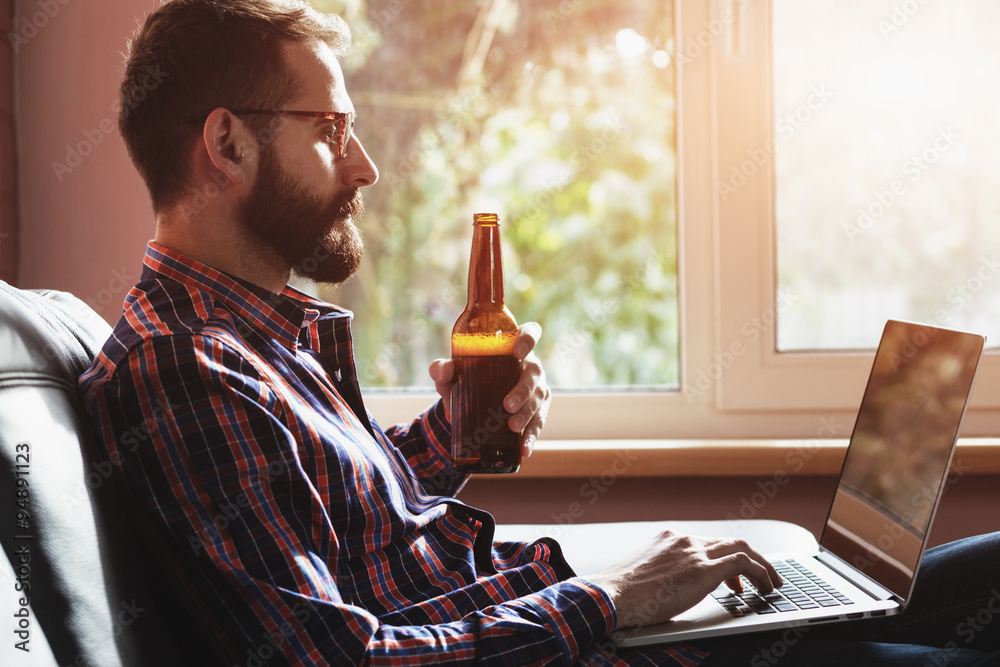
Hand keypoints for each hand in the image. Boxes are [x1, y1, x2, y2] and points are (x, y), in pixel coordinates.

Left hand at [428, 322, 551, 457]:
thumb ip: (442, 369)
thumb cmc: (464, 381)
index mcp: (512, 347)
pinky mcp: (538, 410)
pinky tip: (524, 449)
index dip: (529, 339)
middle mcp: (529, 365)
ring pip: (539, 398)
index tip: (517, 352)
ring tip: (513, 428)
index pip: (530, 333)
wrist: (467, 408)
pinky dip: (531, 436)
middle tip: (507, 406)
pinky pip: (539, 422)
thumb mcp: (450, 375)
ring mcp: (537, 387)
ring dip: (528, 414)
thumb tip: (443, 370)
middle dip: (523, 390)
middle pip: (535, 371)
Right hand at [587, 530, 781, 629]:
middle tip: (760, 578)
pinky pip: (743, 563)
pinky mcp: (703, 569)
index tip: (733, 577)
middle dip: (750, 559)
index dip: (726, 559)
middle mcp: (684, 540)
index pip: (707, 543)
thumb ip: (662, 575)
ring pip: (741, 548)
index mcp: (668, 539)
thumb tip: (670, 592)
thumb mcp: (643, 576)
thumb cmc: (620, 594)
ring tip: (770, 583)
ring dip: (761, 566)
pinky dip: (761, 572)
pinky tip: (766, 586)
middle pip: (729, 542)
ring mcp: (694, 552)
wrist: (610, 596)